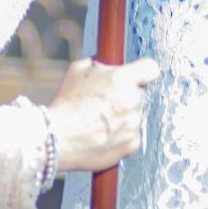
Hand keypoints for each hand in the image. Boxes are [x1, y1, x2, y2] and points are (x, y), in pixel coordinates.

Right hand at [46, 57, 159, 172]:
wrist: (56, 138)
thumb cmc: (66, 102)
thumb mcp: (79, 69)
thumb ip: (101, 63)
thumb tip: (110, 65)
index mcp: (122, 79)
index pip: (151, 68)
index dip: (143, 71)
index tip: (137, 76)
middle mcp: (133, 100)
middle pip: (140, 93)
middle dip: (127, 95)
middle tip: (107, 102)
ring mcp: (134, 124)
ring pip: (136, 115)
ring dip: (124, 116)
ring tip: (100, 121)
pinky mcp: (132, 144)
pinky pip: (133, 135)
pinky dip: (122, 135)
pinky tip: (103, 134)